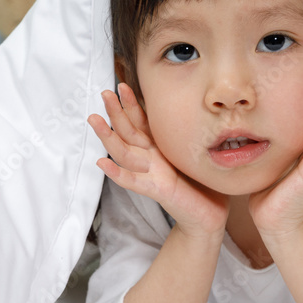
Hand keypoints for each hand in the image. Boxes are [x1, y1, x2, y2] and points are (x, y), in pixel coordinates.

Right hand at [88, 83, 229, 238]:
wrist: (208, 216)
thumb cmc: (201, 184)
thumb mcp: (192, 152)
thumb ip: (183, 135)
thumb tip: (193, 107)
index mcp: (158, 148)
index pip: (140, 122)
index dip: (130, 105)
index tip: (121, 85)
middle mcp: (150, 159)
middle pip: (127, 132)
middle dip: (115, 112)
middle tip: (104, 93)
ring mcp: (150, 174)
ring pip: (124, 152)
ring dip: (108, 136)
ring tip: (94, 119)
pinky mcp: (156, 190)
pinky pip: (133, 181)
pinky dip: (117, 173)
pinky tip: (101, 163)